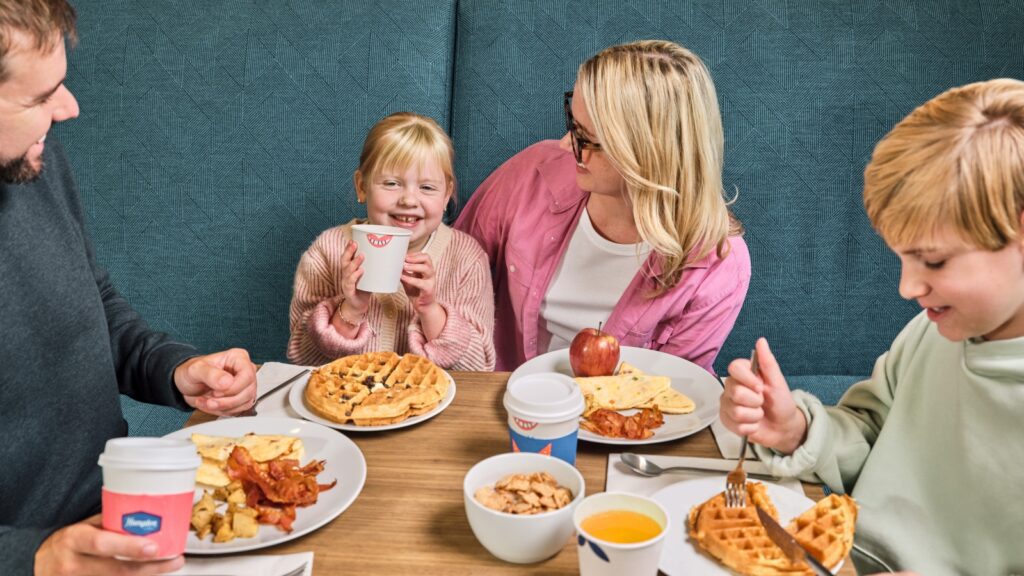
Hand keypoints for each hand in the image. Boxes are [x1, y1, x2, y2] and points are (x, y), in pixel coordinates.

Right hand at [34, 514, 183, 575]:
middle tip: (173, 561)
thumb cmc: (67, 543)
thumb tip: (146, 514)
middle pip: (116, 570)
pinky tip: (149, 573)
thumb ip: (109, 524)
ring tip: (169, 566)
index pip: (102, 544)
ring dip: (146, 575)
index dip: (129, 547)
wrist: (38, 564)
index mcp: (74, 539)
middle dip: (149, 567)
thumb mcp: (82, 527)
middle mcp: (73, 564)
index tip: (153, 547)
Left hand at [175, 348, 256, 415]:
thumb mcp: (195, 370)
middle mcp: (245, 371)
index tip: (216, 392)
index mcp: (238, 358)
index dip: (233, 388)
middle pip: (248, 392)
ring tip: (206, 402)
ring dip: (223, 408)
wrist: (188, 384)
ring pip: (245, 403)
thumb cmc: (192, 372)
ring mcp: (245, 386)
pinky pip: (238, 410)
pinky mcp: (241, 399)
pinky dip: (222, 411)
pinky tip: (210, 405)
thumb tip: (227, 382)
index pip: (247, 376)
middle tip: (209, 401)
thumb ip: (210, 374)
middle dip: (226, 401)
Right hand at [339, 241, 369, 314]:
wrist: (358, 307)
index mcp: (349, 270)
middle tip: (355, 243)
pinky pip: (350, 283)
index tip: (353, 239)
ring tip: (362, 256)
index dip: (348, 248)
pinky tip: (360, 271)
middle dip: (349, 251)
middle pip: (344, 261)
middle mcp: (345, 275)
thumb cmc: (364, 289)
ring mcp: (346, 283)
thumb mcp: (368, 277)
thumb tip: (388, 257)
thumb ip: (374, 268)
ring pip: (347, 271)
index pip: (346, 257)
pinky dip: (355, 276)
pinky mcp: (349, 292)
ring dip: (354, 262)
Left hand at [400, 252, 437, 310]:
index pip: (424, 256)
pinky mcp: (429, 290)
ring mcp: (431, 281)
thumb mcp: (408, 280)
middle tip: (404, 259)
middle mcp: (430, 273)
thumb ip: (404, 273)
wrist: (424, 307)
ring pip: (426, 269)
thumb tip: (394, 265)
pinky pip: (421, 283)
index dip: (414, 254)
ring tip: (403, 266)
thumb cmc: (416, 292)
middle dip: (415, 257)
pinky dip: (411, 279)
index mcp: (426, 269)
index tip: (404, 255)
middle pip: (427, 259)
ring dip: (414, 266)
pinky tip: (403, 278)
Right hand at [720, 338, 806, 453]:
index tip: (760, 387)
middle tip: (762, 402)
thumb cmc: (781, 403)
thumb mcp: (778, 382)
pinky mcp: (727, 420)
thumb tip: (761, 341)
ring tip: (759, 414)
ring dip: (754, 416)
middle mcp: (731, 388)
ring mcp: (727, 404)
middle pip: (735, 393)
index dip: (747, 379)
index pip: (733, 368)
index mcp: (743, 374)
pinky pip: (735, 425)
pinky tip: (754, 424)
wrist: (783, 427)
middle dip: (755, 401)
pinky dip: (750, 427)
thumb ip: (768, 362)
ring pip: (736, 411)